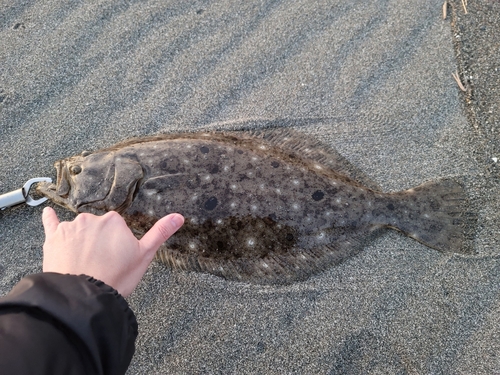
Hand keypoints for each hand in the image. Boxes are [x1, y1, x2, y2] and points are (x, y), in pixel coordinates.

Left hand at [41, 207, 183, 296]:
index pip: (117, 227)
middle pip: (98, 226)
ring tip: (84, 263)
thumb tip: (178, 217)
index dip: (117, 243)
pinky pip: (51, 223)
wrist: (83, 296)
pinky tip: (48, 213)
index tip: (116, 257)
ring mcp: (71, 227)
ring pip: (79, 228)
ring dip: (81, 239)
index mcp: (114, 220)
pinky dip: (50, 218)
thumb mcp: (144, 256)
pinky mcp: (53, 237)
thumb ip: (160, 233)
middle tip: (102, 263)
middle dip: (100, 241)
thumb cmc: (116, 277)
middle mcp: (91, 219)